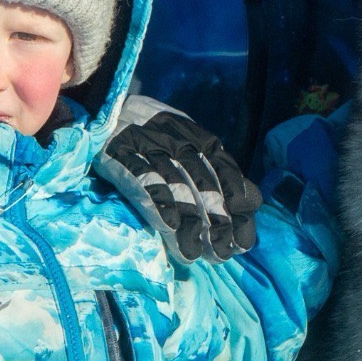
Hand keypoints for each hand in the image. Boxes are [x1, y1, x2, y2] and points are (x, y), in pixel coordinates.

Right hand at [95, 95, 260, 263]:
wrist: (109, 108)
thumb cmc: (156, 133)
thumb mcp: (190, 142)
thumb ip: (218, 169)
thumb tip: (252, 201)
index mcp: (199, 138)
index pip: (226, 169)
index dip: (237, 203)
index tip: (243, 236)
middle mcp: (179, 141)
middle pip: (204, 183)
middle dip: (216, 220)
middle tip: (222, 252)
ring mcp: (150, 146)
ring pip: (177, 186)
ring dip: (189, 221)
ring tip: (195, 252)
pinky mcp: (122, 155)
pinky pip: (144, 180)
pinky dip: (159, 203)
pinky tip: (170, 226)